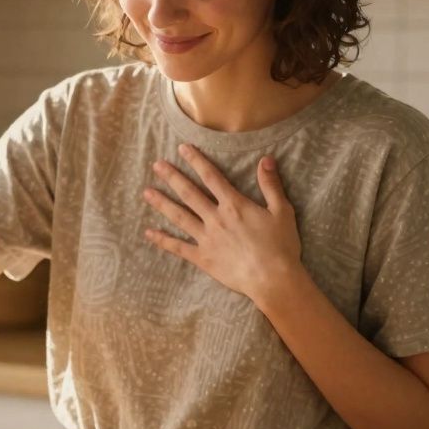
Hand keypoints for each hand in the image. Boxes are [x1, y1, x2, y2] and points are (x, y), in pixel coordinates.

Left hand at [142, 143, 301, 303]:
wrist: (272, 279)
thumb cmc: (281, 246)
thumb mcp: (282, 211)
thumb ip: (271, 185)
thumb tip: (266, 159)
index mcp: (233, 205)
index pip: (211, 177)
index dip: (196, 161)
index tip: (182, 149)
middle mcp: (215, 218)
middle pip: (189, 193)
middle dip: (172, 177)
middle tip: (156, 165)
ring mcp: (206, 239)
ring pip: (179, 216)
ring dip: (162, 203)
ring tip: (146, 192)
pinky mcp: (202, 258)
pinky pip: (178, 247)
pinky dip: (163, 240)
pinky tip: (148, 232)